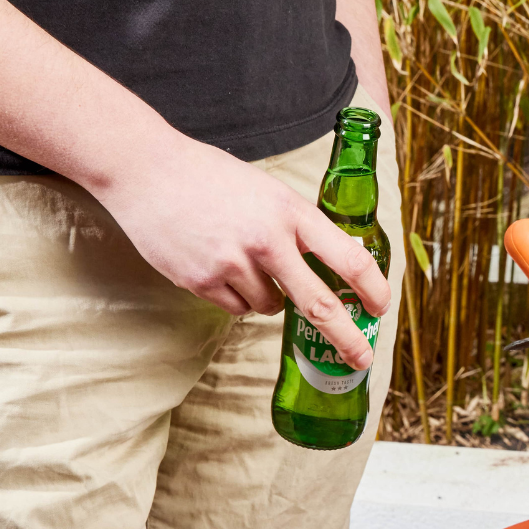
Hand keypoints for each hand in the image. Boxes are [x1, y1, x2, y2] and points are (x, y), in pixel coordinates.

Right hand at [91, 130, 390, 368]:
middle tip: (361, 358)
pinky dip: (236, 297)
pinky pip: (236, 308)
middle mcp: (267, 240)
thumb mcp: (270, 192)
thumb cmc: (213, 179)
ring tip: (245, 262)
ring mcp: (232, 263)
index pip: (349, 258)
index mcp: (291, 212)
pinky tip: (219, 266)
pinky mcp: (201, 280)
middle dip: (346, 337)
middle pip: (319, 305)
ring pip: (271, 307)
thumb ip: (299, 227)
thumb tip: (335, 263)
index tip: (381, 307)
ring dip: (271, 298)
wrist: (147, 170)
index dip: (372, 288)